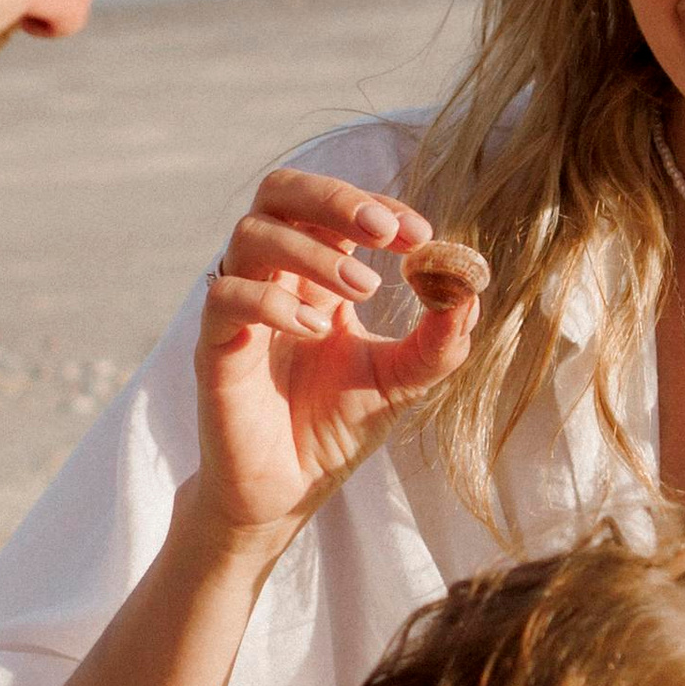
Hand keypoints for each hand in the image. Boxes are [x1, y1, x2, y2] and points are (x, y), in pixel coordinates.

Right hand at [194, 168, 482, 545]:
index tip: (421, 236)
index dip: (376, 205)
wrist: (287, 493)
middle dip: (335, 198)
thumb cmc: (334, 428)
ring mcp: (239, 308)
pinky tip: (317, 333)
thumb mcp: (401, 381)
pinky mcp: (214, 347)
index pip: (334, 206)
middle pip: (281, 192)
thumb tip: (470, 287)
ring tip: (365, 290)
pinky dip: (273, 302)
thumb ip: (437, 340)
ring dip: (314, 252)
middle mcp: (273, 277)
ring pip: (253, 233)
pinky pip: (226, 297)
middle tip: (385, 232)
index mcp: (315, 273)